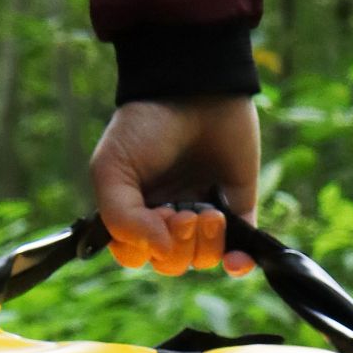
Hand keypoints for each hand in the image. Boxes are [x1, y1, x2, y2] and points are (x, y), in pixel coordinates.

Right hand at [88, 96, 260, 275]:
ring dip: (205, 246)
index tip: (156, 217)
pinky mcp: (238, 207)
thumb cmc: (145, 125)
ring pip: (203, 259)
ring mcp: (204, 213)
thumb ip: (122, 219)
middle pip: (170, 262)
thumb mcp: (112, 170)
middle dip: (178, 247)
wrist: (194, 88)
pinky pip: (240, 252)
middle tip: (185, 214)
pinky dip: (239, 264)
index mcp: (134, 210)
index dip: (144, 248)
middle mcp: (168, 216)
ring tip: (209, 214)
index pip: (136, 255)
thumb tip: (162, 253)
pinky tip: (237, 260)